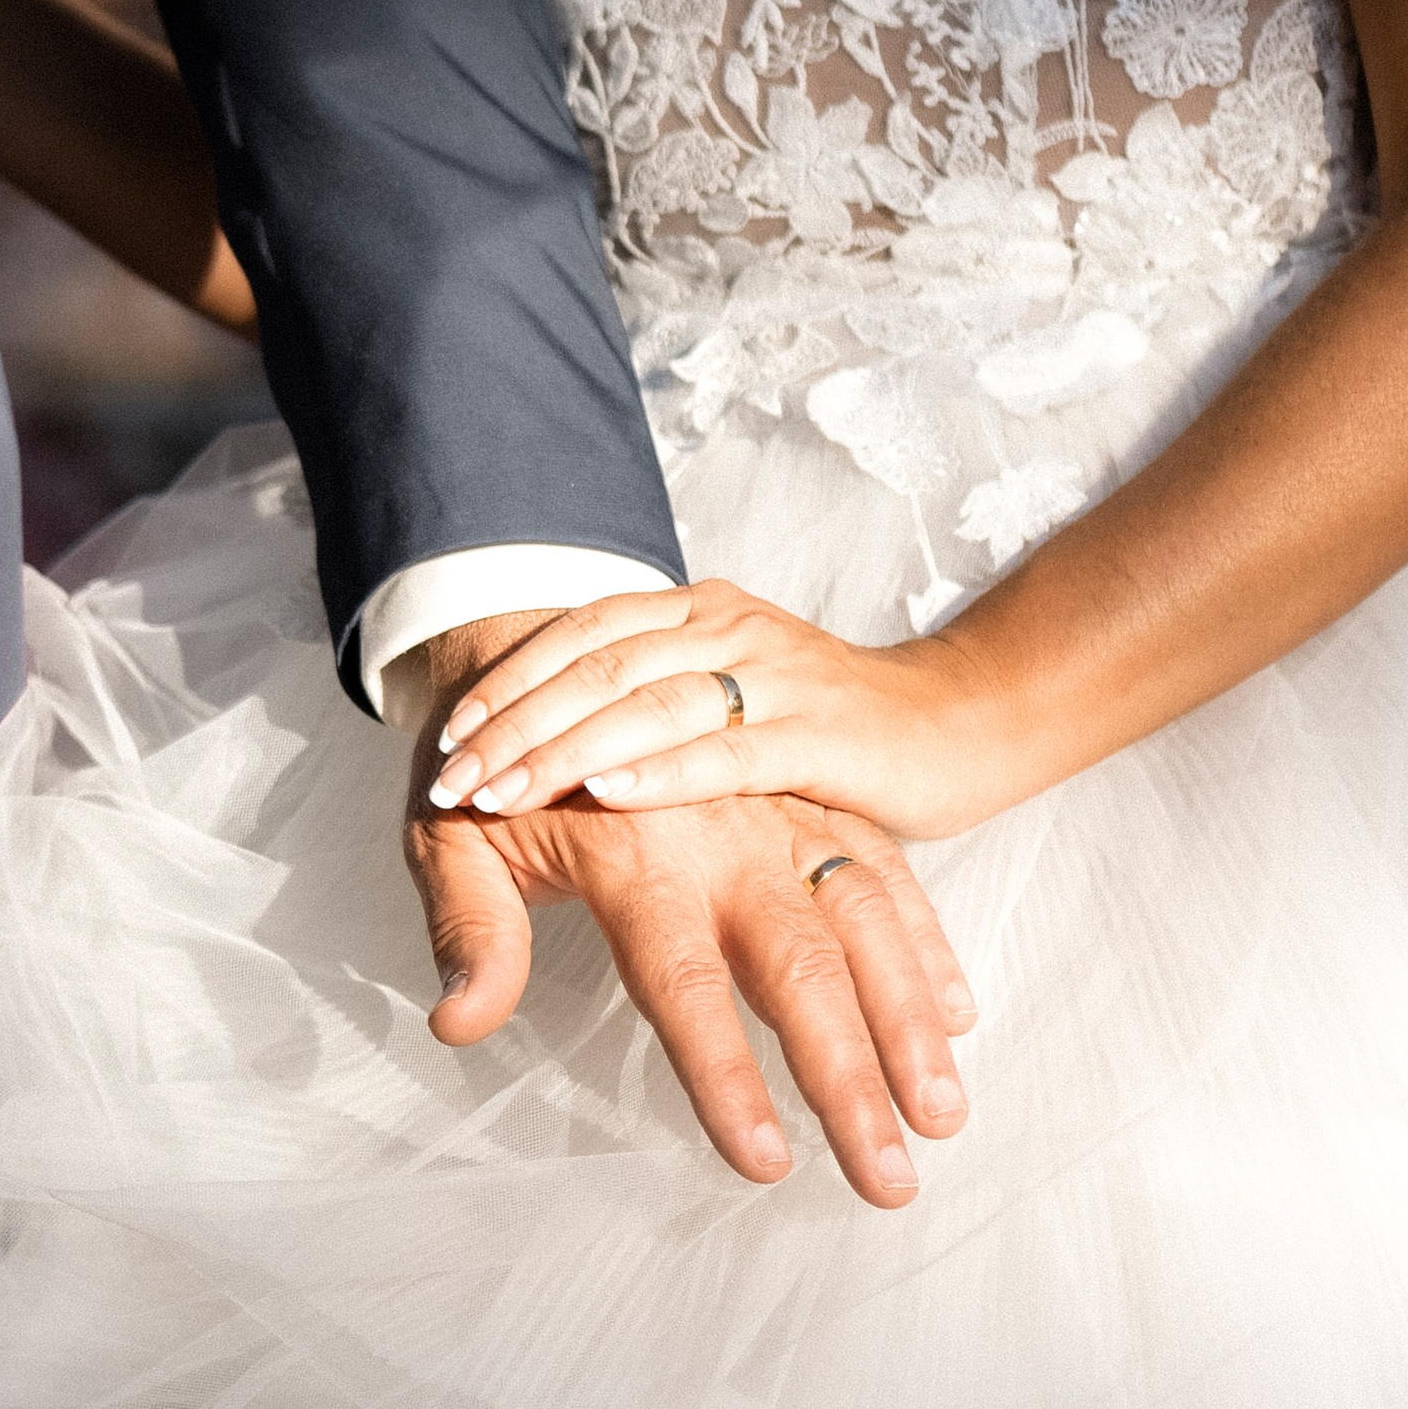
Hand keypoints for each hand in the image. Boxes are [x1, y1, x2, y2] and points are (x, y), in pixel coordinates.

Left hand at [399, 615, 976, 1205]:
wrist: (536, 652)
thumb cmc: (492, 777)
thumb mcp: (448, 842)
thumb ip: (468, 930)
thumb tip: (462, 1022)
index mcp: (633, 857)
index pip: (685, 987)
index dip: (728, 1077)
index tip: (767, 1163)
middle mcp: (723, 835)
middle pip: (802, 967)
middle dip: (853, 1079)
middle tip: (890, 1180)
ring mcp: (778, 814)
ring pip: (865, 918)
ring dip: (910, 1021)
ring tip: (943, 1117)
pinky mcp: (810, 801)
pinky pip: (884, 870)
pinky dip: (925, 944)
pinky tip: (956, 1019)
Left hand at [422, 582, 1009, 837]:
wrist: (962, 723)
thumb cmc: (833, 728)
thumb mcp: (729, 702)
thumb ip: (650, 708)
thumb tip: (550, 742)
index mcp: (698, 614)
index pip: (579, 634)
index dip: (507, 684)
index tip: (444, 740)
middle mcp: (729, 629)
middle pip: (596, 668)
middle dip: (513, 725)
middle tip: (449, 780)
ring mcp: (776, 677)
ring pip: (646, 704)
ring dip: (561, 750)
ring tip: (495, 793)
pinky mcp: (821, 736)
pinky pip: (726, 751)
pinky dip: (659, 773)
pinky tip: (602, 794)